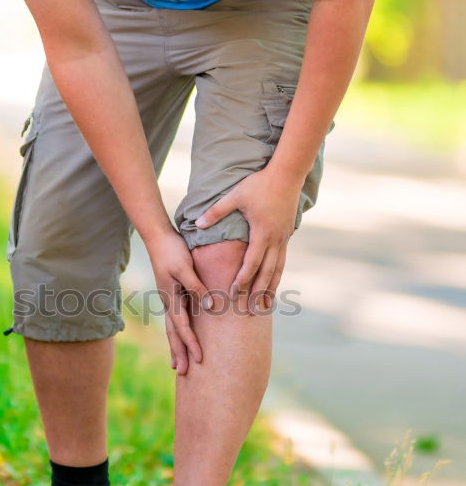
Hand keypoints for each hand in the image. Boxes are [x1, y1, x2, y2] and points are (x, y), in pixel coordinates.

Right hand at [145, 228, 212, 375]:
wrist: (158, 238)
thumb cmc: (172, 251)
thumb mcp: (185, 268)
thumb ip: (197, 287)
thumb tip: (210, 306)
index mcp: (170, 299)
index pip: (181, 327)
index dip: (190, 343)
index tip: (199, 359)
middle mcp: (168, 303)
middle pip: (173, 334)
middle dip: (179, 353)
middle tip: (183, 374)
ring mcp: (169, 300)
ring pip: (172, 329)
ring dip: (175, 347)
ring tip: (177, 365)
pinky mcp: (172, 295)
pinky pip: (176, 320)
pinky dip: (178, 334)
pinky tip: (180, 339)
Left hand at [195, 167, 301, 314]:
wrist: (288, 175)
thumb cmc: (259, 184)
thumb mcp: (235, 196)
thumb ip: (216, 211)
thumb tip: (197, 223)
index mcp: (261, 233)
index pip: (251, 263)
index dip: (242, 280)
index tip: (234, 293)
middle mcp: (275, 240)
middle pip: (266, 272)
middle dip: (257, 292)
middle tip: (249, 311)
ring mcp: (283, 239)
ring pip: (277, 269)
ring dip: (271, 288)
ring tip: (265, 306)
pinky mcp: (287, 235)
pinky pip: (282, 261)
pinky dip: (278, 275)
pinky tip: (274, 284)